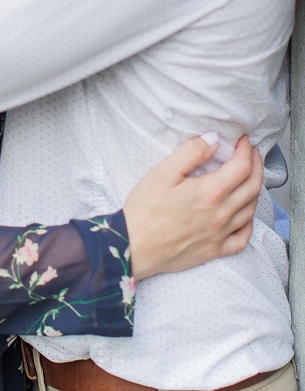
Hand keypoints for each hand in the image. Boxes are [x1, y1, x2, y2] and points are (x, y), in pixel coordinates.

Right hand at [124, 135, 261, 280]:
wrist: (134, 246)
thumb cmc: (144, 210)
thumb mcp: (162, 173)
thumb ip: (190, 153)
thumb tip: (213, 139)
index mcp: (210, 192)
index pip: (242, 167)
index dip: (246, 150)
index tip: (243, 141)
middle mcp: (221, 214)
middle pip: (252, 187)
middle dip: (256, 166)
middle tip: (252, 154)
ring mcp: (220, 234)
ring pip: (250, 210)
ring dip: (255, 190)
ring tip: (250, 178)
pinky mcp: (214, 251)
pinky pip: (242, 239)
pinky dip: (249, 224)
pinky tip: (244, 216)